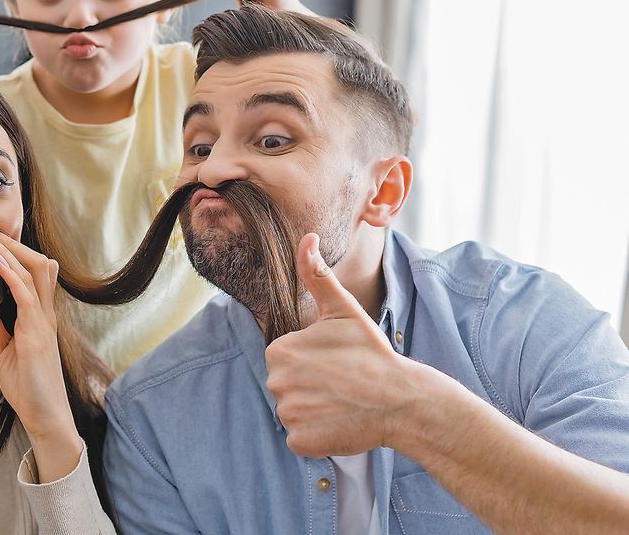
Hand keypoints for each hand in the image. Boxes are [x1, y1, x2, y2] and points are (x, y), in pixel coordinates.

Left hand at [0, 228, 82, 477]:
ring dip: (11, 253)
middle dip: (13, 244)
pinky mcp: (37, 337)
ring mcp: (44, 324)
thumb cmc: (29, 387)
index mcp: (40, 316)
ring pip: (36, 274)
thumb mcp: (5, 351)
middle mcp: (45, 315)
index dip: (15, 252)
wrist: (46, 417)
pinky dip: (13, 277)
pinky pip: (27, 298)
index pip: (33, 273)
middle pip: (38, 265)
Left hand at [264, 234, 410, 457]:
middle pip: (286, 385)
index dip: (310, 362)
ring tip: (343, 402)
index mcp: (280, 350)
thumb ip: (317, 275)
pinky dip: (317, 435)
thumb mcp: (343, 309)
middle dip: (310, 386)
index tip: (335, 363)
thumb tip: (306, 237)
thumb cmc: (372, 352)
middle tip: (341, 383)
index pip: (284, 359)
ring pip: (293, 411)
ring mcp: (288, 413)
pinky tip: (340, 423)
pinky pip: (300, 438)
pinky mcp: (300, 441)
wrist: (402, 399)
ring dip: (314, 410)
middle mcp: (276, 381)